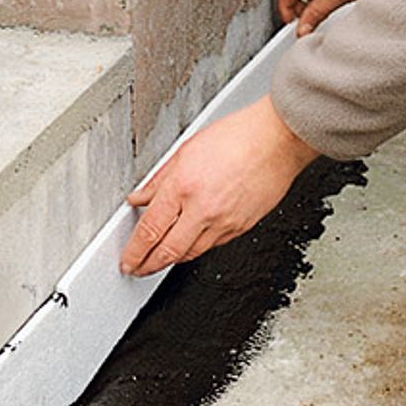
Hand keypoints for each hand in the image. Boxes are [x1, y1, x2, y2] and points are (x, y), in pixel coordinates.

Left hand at [119, 97, 318, 276]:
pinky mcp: (242, 227)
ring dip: (171, 259)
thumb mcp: (185, 150)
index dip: (134, 252)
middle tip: (137, 268)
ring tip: (159, 259)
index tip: (128, 259)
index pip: (150, 230)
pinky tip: (189, 243)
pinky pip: (213, 246)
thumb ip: (158, 180)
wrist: (277, 141)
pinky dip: (197, 248)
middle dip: (148, 265)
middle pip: (168, 251)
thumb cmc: (238, 136)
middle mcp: (203, 209)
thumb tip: (140, 197)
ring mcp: (224, 222)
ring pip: (191, 253)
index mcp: (183, 187)